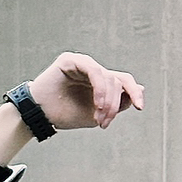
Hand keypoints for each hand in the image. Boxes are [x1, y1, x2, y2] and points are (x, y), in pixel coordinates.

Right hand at [27, 52, 144, 132]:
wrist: (40, 116)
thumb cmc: (65, 114)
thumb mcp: (97, 114)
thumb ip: (117, 104)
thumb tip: (139, 91)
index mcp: (100, 81)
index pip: (124, 81)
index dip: (135, 92)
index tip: (140, 108)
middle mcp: (93, 70)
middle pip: (118, 81)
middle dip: (115, 104)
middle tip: (105, 121)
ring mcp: (83, 63)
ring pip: (108, 77)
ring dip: (107, 101)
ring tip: (98, 117)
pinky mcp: (71, 60)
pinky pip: (94, 70)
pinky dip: (99, 88)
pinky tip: (97, 103)